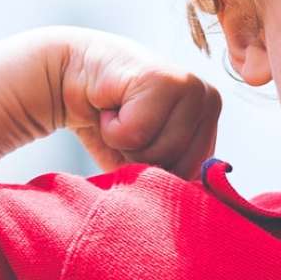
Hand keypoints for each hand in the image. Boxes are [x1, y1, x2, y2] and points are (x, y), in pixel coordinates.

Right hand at [57, 32, 222, 177]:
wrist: (69, 75)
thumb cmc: (109, 122)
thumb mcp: (144, 158)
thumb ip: (168, 177)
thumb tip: (181, 204)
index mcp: (211, 119)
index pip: (195, 176)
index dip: (157, 169)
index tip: (139, 139)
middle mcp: (209, 99)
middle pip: (180, 168)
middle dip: (141, 157)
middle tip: (126, 125)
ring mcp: (191, 86)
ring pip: (160, 152)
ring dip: (125, 142)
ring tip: (118, 114)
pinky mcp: (164, 80)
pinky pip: (137, 134)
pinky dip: (113, 129)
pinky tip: (110, 104)